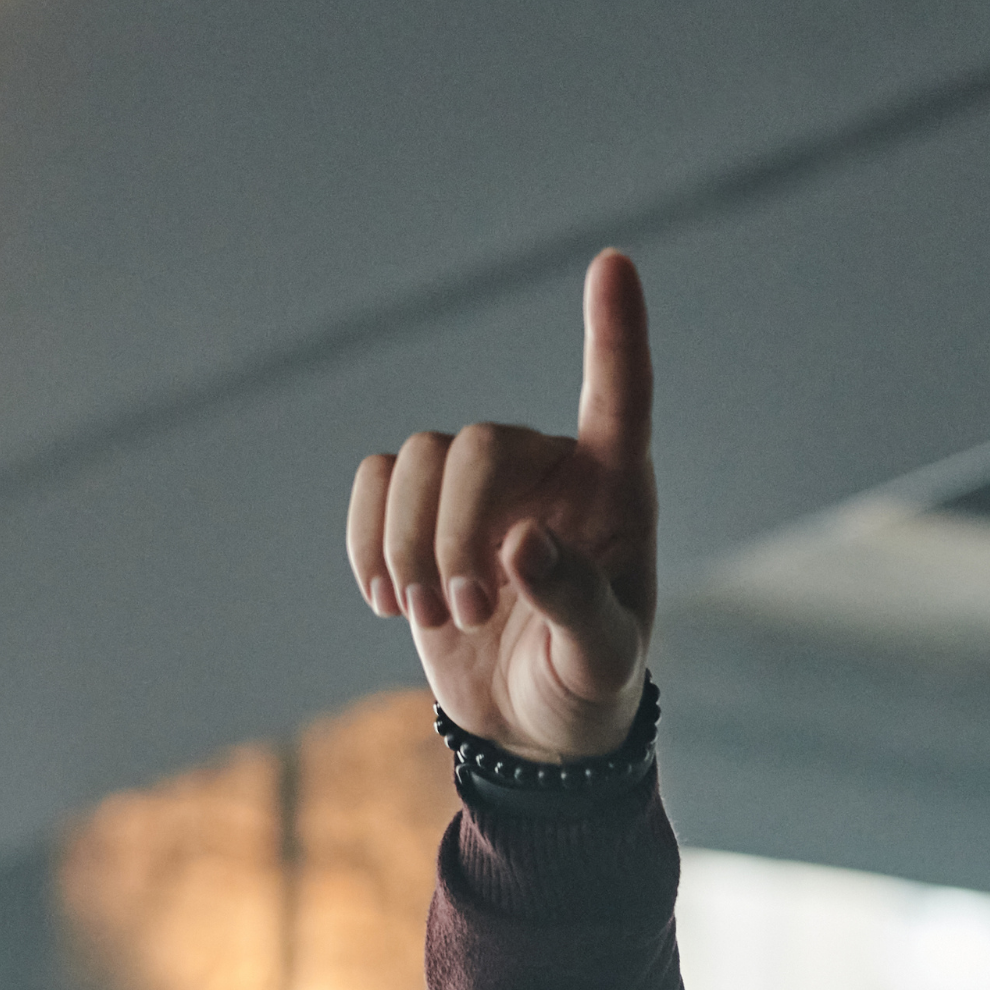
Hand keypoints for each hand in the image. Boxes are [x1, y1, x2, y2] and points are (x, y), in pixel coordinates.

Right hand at [346, 250, 656, 759]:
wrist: (534, 728)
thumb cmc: (588, 686)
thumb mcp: (601, 659)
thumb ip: (575, 602)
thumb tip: (522, 543)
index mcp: (614, 489)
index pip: (621, 394)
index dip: (615, 331)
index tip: (612, 261)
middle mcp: (548, 469)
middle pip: (475, 444)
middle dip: (453, 531)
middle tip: (469, 613)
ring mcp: (480, 486)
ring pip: (416, 460)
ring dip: (408, 547)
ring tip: (432, 620)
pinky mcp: (419, 511)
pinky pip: (374, 482)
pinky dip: (368, 542)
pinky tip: (389, 602)